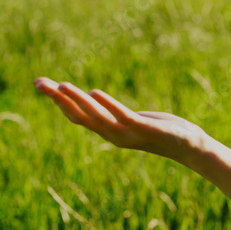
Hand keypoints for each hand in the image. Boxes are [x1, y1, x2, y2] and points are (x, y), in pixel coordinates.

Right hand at [33, 77, 208, 164]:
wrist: (191, 147)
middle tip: (39, 82)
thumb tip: (99, 103)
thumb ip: (116, 114)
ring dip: (78, 101)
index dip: (59, 103)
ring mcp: (129, 134)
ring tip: (62, 85)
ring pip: (97, 117)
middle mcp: (115, 136)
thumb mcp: (134, 121)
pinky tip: (94, 92)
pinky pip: (122, 117)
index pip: (79, 118)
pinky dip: (107, 105)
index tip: (42, 84)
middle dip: (59, 100)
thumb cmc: (164, 132)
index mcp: (111, 132)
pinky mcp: (145, 129)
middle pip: (80, 117)